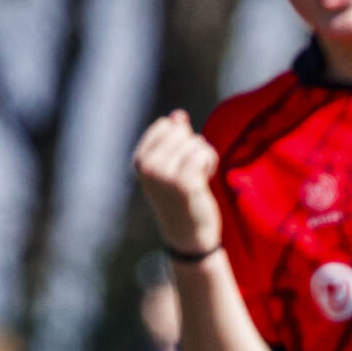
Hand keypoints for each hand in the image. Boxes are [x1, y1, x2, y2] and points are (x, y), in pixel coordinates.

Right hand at [133, 111, 223, 256]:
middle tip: (190, 173)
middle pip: (182, 131)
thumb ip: (174, 139)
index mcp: (140, 160)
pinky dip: (210, 162)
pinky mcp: (184, 183)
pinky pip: (204, 152)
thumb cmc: (181, 198)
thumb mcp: (172, 165)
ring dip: (203, 157)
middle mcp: (148, 166)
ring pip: (195, 141)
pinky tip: (206, 179)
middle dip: (192, 147)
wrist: (187, 235)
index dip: (180, 140)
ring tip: (197, 179)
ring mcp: (164, 175)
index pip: (166, 125)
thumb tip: (179, 115)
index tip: (179, 163)